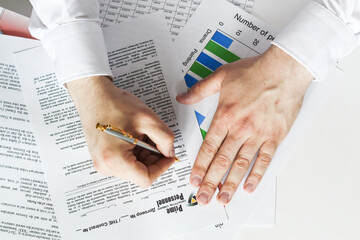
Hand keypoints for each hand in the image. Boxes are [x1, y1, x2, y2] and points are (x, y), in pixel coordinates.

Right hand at [67, 76, 174, 187]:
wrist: (93, 96)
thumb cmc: (113, 104)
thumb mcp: (148, 119)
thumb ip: (165, 139)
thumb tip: (169, 152)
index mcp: (114, 159)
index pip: (145, 178)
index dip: (162, 167)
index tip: (169, 156)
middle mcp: (105, 166)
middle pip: (139, 174)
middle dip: (153, 159)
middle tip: (158, 142)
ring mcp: (102, 163)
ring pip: (133, 168)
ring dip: (145, 155)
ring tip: (145, 135)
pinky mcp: (102, 158)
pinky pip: (125, 162)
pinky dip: (136, 152)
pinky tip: (136, 137)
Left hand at [177, 45, 312, 204]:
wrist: (284, 69)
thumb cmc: (255, 71)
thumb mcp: (221, 76)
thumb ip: (200, 90)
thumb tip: (182, 97)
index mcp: (225, 116)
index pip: (208, 147)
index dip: (200, 166)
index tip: (194, 180)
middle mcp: (240, 128)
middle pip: (222, 161)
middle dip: (211, 182)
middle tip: (203, 198)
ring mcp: (258, 134)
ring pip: (241, 165)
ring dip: (231, 184)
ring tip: (222, 199)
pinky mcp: (275, 136)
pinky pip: (264, 160)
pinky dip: (256, 175)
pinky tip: (249, 187)